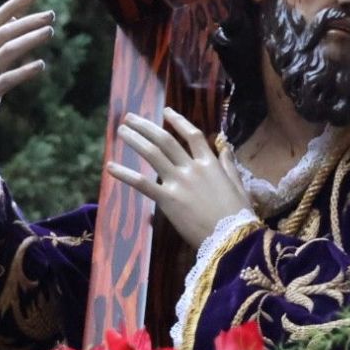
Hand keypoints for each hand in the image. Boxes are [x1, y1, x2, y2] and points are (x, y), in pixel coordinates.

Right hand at [0, 0, 55, 189]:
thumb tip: (17, 16)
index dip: (17, 3)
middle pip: (5, 31)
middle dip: (29, 20)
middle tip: (52, 14)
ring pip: (8, 50)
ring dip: (30, 39)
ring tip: (50, 31)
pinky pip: (8, 79)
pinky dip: (25, 70)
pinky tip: (41, 66)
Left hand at [106, 108, 250, 245]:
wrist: (232, 238)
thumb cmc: (239, 215)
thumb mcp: (238, 185)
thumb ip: (229, 165)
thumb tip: (225, 147)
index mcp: (210, 163)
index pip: (192, 135)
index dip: (178, 121)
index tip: (165, 111)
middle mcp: (192, 168)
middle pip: (166, 140)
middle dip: (146, 126)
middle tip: (130, 118)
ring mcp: (178, 182)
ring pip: (153, 154)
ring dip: (135, 140)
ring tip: (121, 131)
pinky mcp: (167, 200)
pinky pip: (142, 183)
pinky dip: (125, 174)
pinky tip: (110, 166)